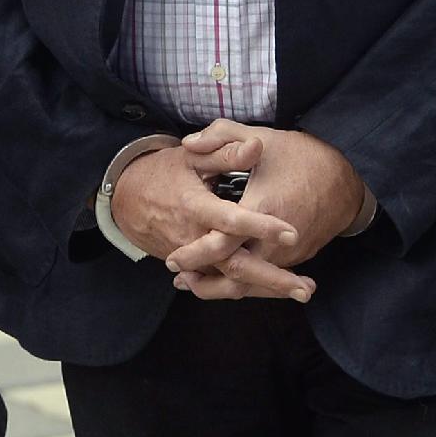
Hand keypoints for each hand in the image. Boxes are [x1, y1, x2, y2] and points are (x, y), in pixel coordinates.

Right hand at [110, 142, 315, 301]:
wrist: (128, 200)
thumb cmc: (165, 172)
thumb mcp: (192, 156)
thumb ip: (225, 152)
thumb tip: (257, 146)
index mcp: (195, 207)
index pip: (231, 221)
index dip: (260, 227)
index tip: (291, 232)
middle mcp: (194, 239)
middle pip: (234, 267)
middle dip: (272, 279)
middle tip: (307, 288)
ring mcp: (193, 259)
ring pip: (231, 282)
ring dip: (267, 289)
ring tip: (303, 290)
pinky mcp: (194, 268)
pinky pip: (223, 283)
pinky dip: (250, 288)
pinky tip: (278, 289)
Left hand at [166, 121, 363, 295]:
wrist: (349, 178)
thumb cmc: (302, 155)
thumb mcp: (262, 137)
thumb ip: (221, 136)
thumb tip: (188, 143)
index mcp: (263, 208)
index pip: (222, 243)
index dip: (195, 254)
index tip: (173, 259)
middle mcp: (277, 240)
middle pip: (235, 277)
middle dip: (205, 284)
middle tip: (180, 279)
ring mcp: (290, 254)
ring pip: (252, 284)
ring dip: (223, 287)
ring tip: (195, 283)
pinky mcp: (298, 259)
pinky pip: (267, 277)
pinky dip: (245, 282)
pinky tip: (227, 277)